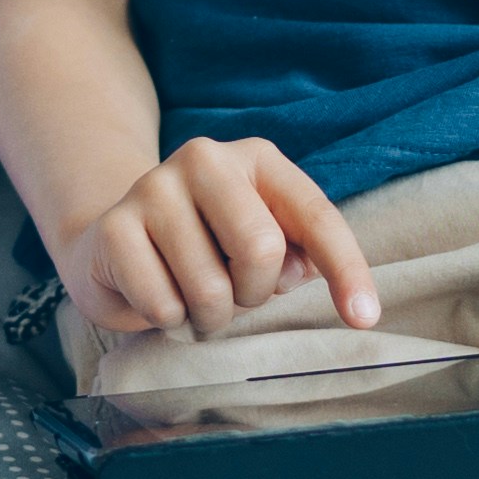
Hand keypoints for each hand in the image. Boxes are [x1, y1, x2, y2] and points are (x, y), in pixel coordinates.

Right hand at [56, 134, 378, 339]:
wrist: (115, 243)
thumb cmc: (208, 247)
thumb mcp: (262, 243)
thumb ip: (297, 255)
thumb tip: (303, 272)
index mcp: (258, 159)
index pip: (315, 217)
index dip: (346, 270)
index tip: (365, 317)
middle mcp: (206, 159)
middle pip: (261, 249)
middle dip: (253, 294)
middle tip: (233, 295)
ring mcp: (153, 187)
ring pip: (210, 288)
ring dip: (208, 316)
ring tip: (192, 298)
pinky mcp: (113, 227)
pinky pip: (163, 305)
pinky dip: (168, 318)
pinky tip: (156, 293)